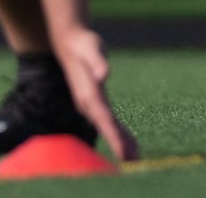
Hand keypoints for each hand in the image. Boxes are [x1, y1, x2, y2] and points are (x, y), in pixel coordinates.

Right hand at [54, 27, 139, 161]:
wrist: (70, 43)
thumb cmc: (84, 44)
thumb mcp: (92, 48)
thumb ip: (98, 61)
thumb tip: (104, 75)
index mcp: (88, 94)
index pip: (103, 118)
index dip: (113, 134)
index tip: (123, 149)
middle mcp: (88, 103)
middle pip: (106, 127)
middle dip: (118, 144)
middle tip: (133, 161)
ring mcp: (91, 104)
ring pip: (108, 127)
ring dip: (120, 142)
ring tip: (135, 158)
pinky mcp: (96, 102)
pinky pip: (109, 121)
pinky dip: (119, 133)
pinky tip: (129, 143)